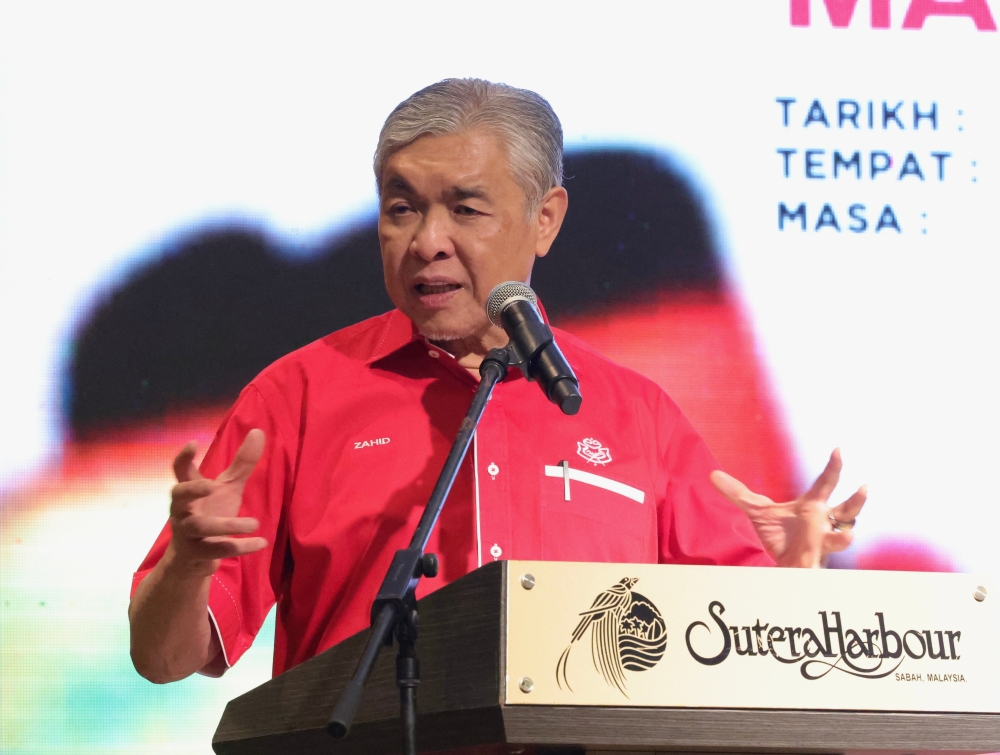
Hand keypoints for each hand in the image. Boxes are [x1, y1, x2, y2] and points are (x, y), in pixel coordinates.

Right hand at [166, 429, 267, 577]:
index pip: (180, 471)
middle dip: (192, 490)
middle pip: (179, 496)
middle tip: (212, 486)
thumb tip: (259, 431)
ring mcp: (188, 533)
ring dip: (228, 525)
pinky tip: (261, 542)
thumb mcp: (227, 488)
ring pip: (202, 527)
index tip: (192, 443)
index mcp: (189, 491)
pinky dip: (240, 547)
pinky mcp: (197, 554)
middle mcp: (182, 510)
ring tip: (255, 523)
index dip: (183, 458)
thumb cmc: (209, 514)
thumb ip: (241, 464)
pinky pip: (217, 550)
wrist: (193, 559)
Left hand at [710, 448, 866, 567]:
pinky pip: (819, 564)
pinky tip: (813, 569)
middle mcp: (823, 522)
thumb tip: (712, 475)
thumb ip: (738, 493)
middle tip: (863, 487)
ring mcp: (822, 542)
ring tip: (847, 535)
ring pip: (842, 538)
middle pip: (847, 510)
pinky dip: (817, 568)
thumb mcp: (757, 511)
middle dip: (856, 501)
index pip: (825, 483)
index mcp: (812, 506)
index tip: (838, 450)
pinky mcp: (814, 560)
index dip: (833, 467)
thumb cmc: (780, 534)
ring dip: (845, 538)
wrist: (781, 562)